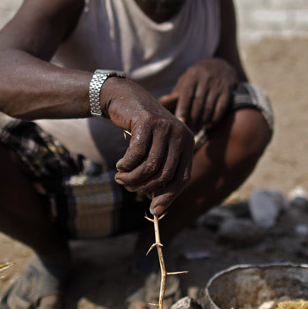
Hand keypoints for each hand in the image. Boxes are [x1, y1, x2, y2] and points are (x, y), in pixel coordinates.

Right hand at [103, 79, 194, 215]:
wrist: (124, 97)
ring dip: (132, 178)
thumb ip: (160, 171)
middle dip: (144, 186)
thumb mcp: (156, 148)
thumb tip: (157, 207)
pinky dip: (126, 165)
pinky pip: (136, 154)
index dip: (169, 196)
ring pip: (150, 166)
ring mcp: (165, 127)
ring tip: (121, 178)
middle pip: (165, 174)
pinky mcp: (147, 122)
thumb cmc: (140, 129)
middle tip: (129, 187)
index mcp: (187, 143)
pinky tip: (120, 165)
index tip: (154, 211)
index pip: (183, 177)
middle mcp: (180, 134)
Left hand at [168, 58, 238, 132]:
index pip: (186, 94)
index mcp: (193, 75)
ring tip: (196, 130)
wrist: (220, 64)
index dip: (183, 109)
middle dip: (193, 119)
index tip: (180, 121)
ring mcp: (218, 84)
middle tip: (189, 130)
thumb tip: (163, 105)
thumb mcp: (187, 78)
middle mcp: (206, 78)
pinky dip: (215, 118)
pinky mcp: (227, 90)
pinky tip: (209, 125)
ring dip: (202, 121)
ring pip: (209, 107)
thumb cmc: (198, 76)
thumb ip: (177, 91)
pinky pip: (221, 108)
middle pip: (198, 103)